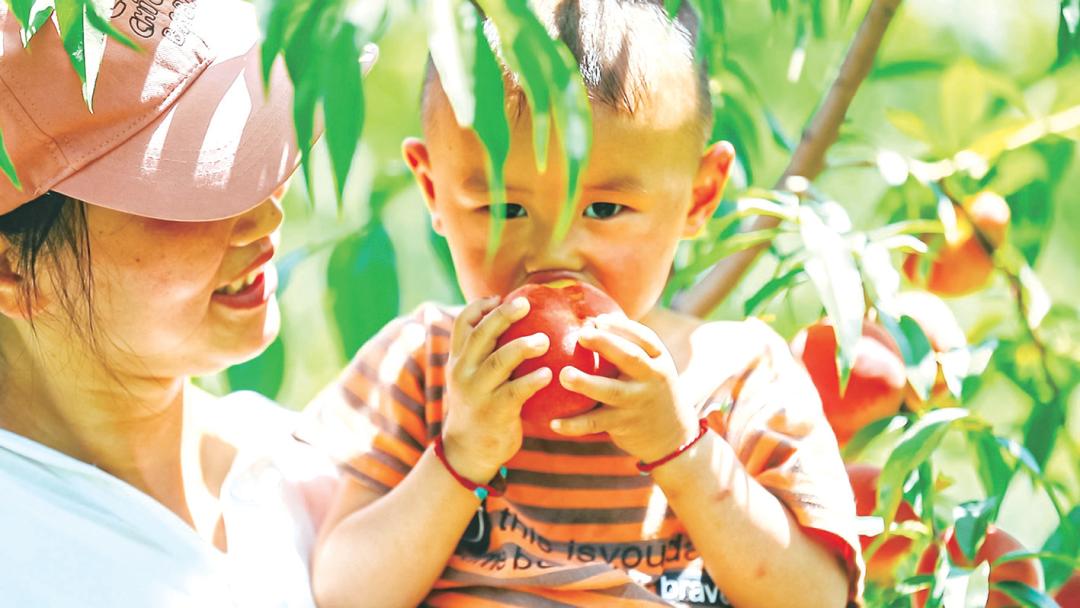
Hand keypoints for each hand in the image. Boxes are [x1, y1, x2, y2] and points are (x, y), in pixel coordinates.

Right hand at [441, 296, 550, 483]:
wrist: (467, 451)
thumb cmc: (480, 407)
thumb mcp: (472, 378)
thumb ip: (485, 355)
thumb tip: (516, 326)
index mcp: (458, 360)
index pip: (462, 324)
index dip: (479, 307)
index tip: (498, 297)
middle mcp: (463, 372)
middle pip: (481, 335)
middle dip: (503, 316)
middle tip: (526, 304)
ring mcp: (477, 392)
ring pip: (498, 361)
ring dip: (522, 347)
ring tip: (544, 340)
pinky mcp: (494, 412)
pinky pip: (515, 392)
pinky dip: (532, 381)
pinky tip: (547, 374)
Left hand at [551, 314, 699, 464]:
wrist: (671, 436)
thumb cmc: (649, 390)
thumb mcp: (651, 366)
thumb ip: (628, 346)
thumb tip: (591, 318)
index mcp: (658, 360)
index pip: (644, 337)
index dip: (621, 326)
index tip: (598, 319)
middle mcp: (651, 379)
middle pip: (630, 357)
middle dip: (606, 344)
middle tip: (581, 334)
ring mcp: (637, 403)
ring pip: (611, 392)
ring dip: (587, 383)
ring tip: (564, 375)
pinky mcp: (624, 425)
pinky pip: (596, 423)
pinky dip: (574, 424)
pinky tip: (553, 422)